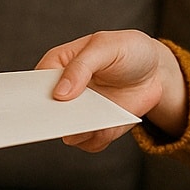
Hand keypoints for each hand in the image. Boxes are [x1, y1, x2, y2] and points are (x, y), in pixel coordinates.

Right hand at [35, 30, 186, 150]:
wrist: (155, 71)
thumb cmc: (128, 49)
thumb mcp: (105, 47)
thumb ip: (82, 66)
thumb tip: (60, 93)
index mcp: (60, 64)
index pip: (36, 83)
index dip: (34, 95)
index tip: (42, 104)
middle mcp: (66, 91)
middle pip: (48, 112)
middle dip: (54, 119)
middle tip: (66, 119)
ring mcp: (81, 112)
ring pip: (68, 132)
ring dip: (78, 132)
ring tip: (92, 125)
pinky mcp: (97, 128)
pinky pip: (89, 143)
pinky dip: (97, 139)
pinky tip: (107, 128)